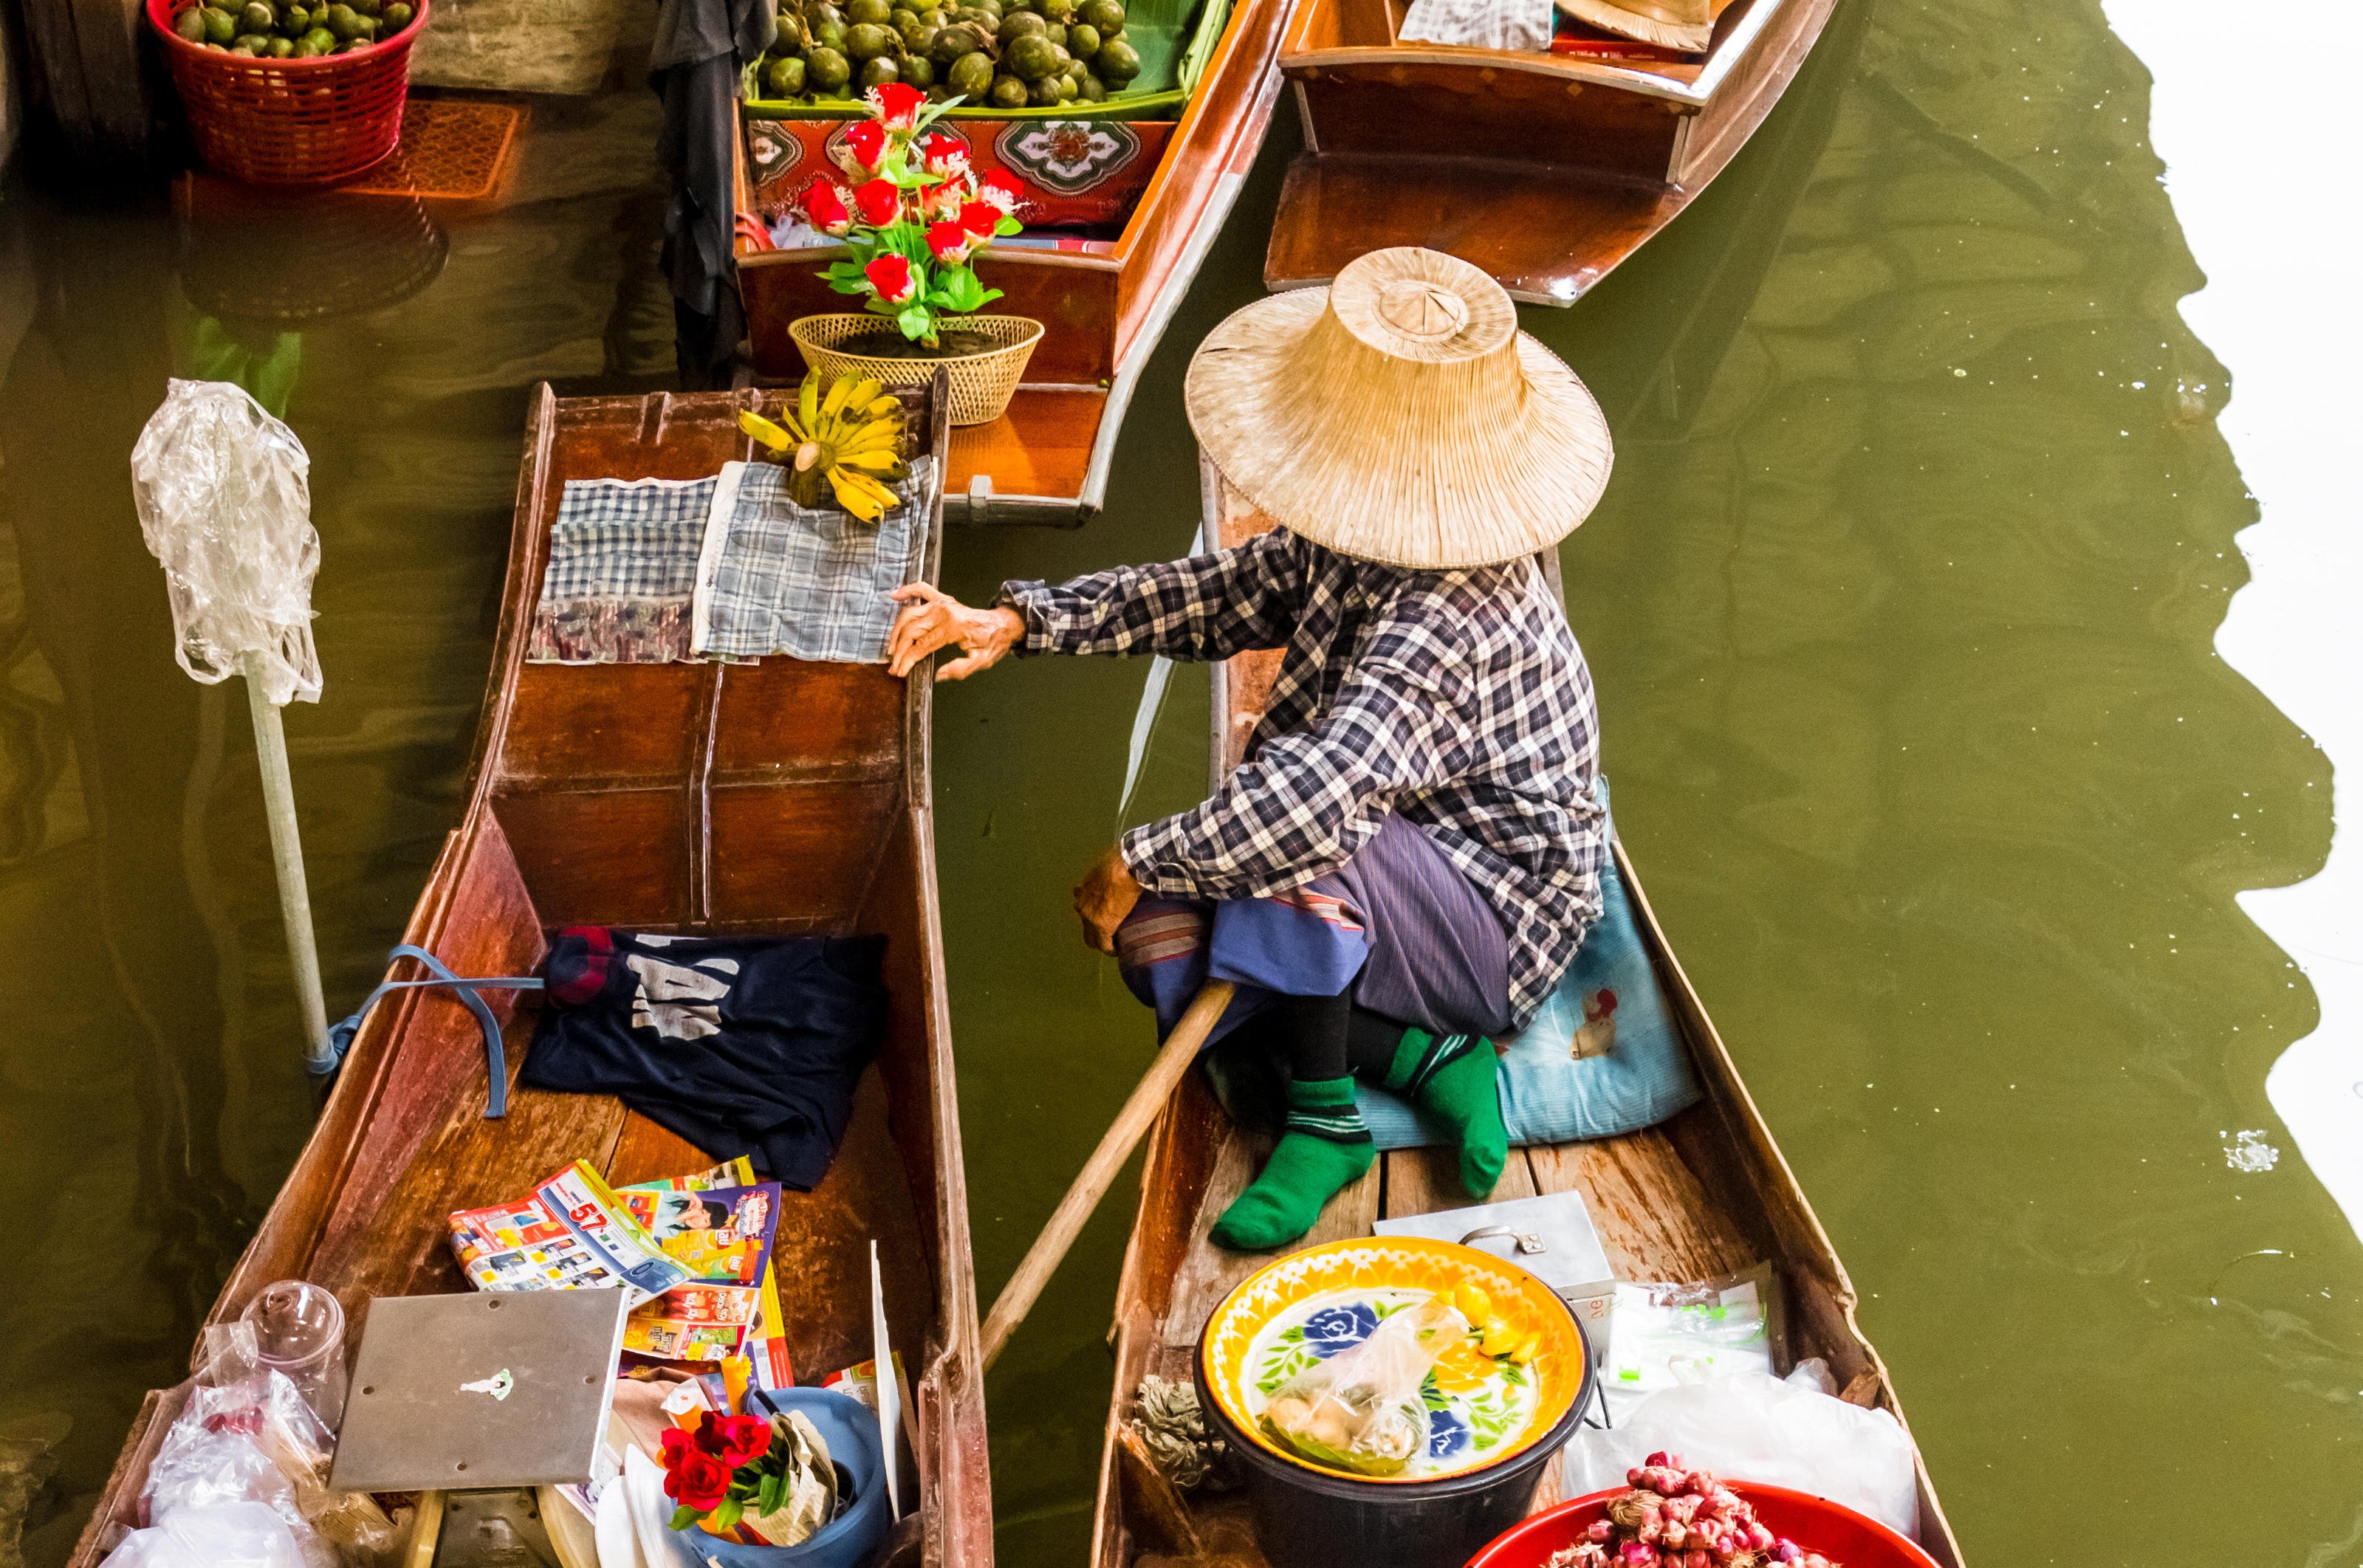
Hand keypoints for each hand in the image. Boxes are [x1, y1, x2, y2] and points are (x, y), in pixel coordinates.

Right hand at [886, 584, 1023, 680]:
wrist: (1003, 625)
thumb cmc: (992, 643)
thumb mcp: (981, 661)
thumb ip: (961, 669)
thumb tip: (939, 675)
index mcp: (952, 627)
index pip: (921, 645)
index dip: (907, 660)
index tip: (899, 671)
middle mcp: (943, 612)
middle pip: (911, 631)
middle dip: (899, 650)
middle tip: (893, 665)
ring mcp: (941, 603)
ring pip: (909, 614)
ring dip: (897, 631)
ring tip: (891, 647)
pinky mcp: (942, 599)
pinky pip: (921, 589)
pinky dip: (907, 590)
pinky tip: (895, 596)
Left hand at [1072, 846, 1142, 954]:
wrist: (1127, 866)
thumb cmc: (1121, 861)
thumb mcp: (1106, 866)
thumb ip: (1104, 876)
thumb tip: (1115, 876)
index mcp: (1083, 891)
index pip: (1083, 909)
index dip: (1093, 917)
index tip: (1104, 919)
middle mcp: (1082, 905)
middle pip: (1085, 927)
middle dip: (1095, 933)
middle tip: (1109, 936)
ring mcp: (1090, 917)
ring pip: (1091, 939)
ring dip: (1102, 943)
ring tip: (1114, 945)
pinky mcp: (1103, 926)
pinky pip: (1104, 945)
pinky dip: (1111, 950)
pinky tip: (1118, 951)